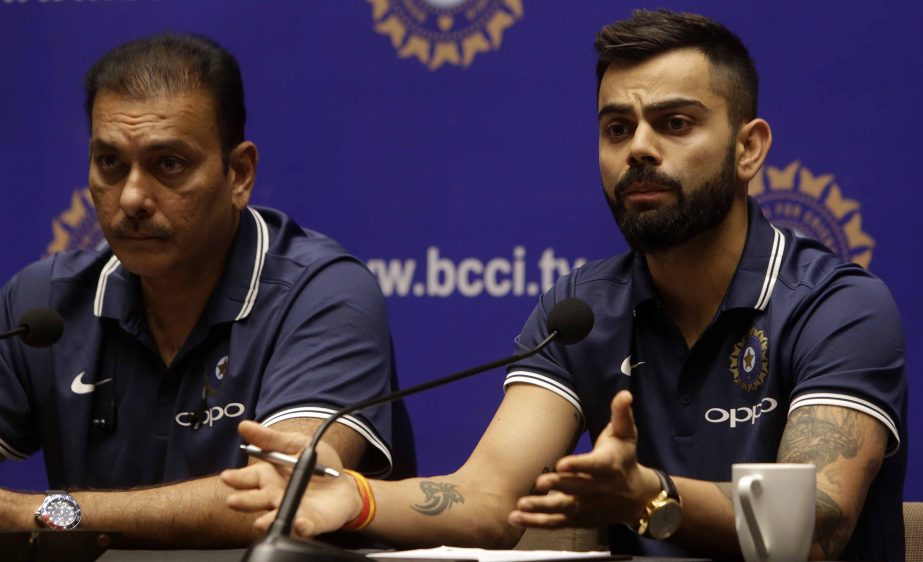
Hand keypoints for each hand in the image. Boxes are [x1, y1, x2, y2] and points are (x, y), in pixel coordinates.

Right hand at [221, 421, 361, 536]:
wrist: (344, 482)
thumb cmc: (318, 464)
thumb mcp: (296, 444)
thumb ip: (271, 438)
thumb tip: (244, 425)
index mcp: (269, 477)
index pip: (247, 478)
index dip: (236, 478)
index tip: (228, 476)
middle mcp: (274, 496)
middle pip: (255, 500)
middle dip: (244, 501)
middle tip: (233, 501)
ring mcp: (291, 511)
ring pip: (275, 518)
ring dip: (267, 521)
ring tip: (260, 523)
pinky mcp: (309, 523)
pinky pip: (303, 527)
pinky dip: (301, 528)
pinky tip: (299, 524)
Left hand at [508, 390, 659, 528]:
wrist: (637, 497)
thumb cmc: (624, 459)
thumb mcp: (626, 436)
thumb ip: (621, 415)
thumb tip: (625, 394)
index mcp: (608, 467)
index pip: (593, 466)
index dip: (579, 465)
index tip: (562, 463)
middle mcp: (597, 489)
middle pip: (576, 489)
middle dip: (558, 486)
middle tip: (539, 482)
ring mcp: (587, 507)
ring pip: (563, 509)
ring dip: (541, 509)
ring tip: (520, 505)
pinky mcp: (578, 519)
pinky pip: (556, 523)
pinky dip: (536, 523)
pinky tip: (515, 518)